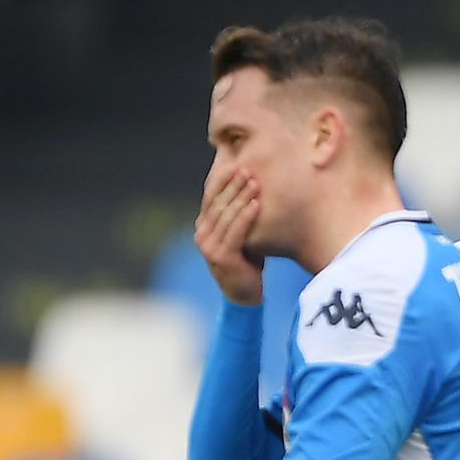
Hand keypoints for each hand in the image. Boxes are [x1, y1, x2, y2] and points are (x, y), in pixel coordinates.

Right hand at [196, 165, 264, 304]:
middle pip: (218, 203)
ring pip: (227, 215)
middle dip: (233, 184)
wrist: (244, 294)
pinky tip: (256, 204)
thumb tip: (251, 191)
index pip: (211, 198)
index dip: (223, 181)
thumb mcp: (241, 235)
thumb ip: (238, 217)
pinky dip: (246, 216)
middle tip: (248, 169)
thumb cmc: (246, 262)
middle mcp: (202, 234)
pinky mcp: (222, 257)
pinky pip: (236, 232)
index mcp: (204, 226)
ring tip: (255, 182)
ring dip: (241, 197)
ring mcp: (209, 246)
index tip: (237, 165)